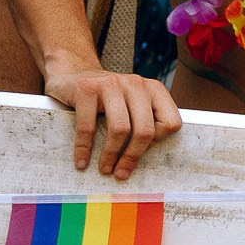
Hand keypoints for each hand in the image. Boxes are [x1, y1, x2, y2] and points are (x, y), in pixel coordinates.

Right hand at [45, 66, 182, 177]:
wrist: (73, 72)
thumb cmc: (106, 98)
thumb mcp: (132, 104)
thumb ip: (143, 122)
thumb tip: (142, 162)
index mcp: (154, 90)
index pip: (170, 123)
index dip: (157, 142)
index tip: (141, 152)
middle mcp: (136, 84)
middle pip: (145, 130)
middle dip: (133, 156)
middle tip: (121, 173)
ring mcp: (111, 84)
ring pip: (120, 129)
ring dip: (110, 155)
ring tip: (105, 169)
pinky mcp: (87, 88)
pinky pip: (88, 126)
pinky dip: (84, 148)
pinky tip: (82, 161)